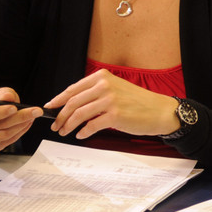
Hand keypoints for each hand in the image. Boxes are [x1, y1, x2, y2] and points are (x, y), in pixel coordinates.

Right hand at [0, 89, 40, 152]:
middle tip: (35, 112)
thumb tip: (8, 97)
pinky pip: (5, 143)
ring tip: (31, 118)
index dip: (0, 112)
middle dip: (19, 118)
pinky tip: (25, 125)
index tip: (15, 108)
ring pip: (3, 136)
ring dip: (21, 126)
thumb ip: (5, 94)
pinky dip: (18, 134)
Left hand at [46, 69, 179, 139]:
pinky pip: (91, 126)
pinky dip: (82, 132)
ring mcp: (110, 100)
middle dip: (60, 116)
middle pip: (73, 102)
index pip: (73, 89)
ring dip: (68, 125)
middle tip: (56, 125)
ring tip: (65, 132)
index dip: (58, 100)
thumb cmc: (139, 102)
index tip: (50, 107)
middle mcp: (105, 86)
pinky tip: (81, 135)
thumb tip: (73, 104)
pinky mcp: (115, 115)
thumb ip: (96, 92)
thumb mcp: (117, 88)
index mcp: (103, 77)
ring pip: (78, 114)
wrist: (160, 111)